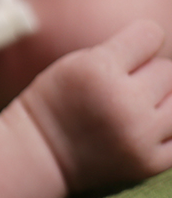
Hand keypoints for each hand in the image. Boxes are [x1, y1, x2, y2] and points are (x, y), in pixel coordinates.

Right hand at [17, 20, 171, 190]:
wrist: (39, 155)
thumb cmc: (57, 100)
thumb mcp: (74, 62)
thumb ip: (121, 50)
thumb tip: (170, 51)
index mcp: (96, 70)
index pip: (152, 35)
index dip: (141, 42)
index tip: (128, 54)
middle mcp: (122, 101)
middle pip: (168, 70)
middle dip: (149, 75)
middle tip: (123, 88)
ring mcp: (139, 135)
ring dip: (162, 102)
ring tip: (134, 109)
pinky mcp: (149, 162)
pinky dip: (165, 130)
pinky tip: (142, 130)